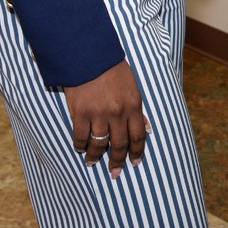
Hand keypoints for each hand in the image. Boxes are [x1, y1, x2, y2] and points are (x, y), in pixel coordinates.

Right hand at [64, 60, 147, 176]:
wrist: (89, 54)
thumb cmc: (111, 68)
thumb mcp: (132, 85)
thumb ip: (137, 108)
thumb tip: (147, 128)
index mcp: (133, 105)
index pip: (138, 136)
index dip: (136, 152)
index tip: (134, 163)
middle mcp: (117, 113)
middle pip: (120, 144)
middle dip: (118, 161)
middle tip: (115, 173)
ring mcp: (98, 114)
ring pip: (99, 144)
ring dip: (96, 156)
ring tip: (92, 163)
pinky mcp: (80, 113)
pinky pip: (81, 137)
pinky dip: (80, 145)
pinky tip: (80, 149)